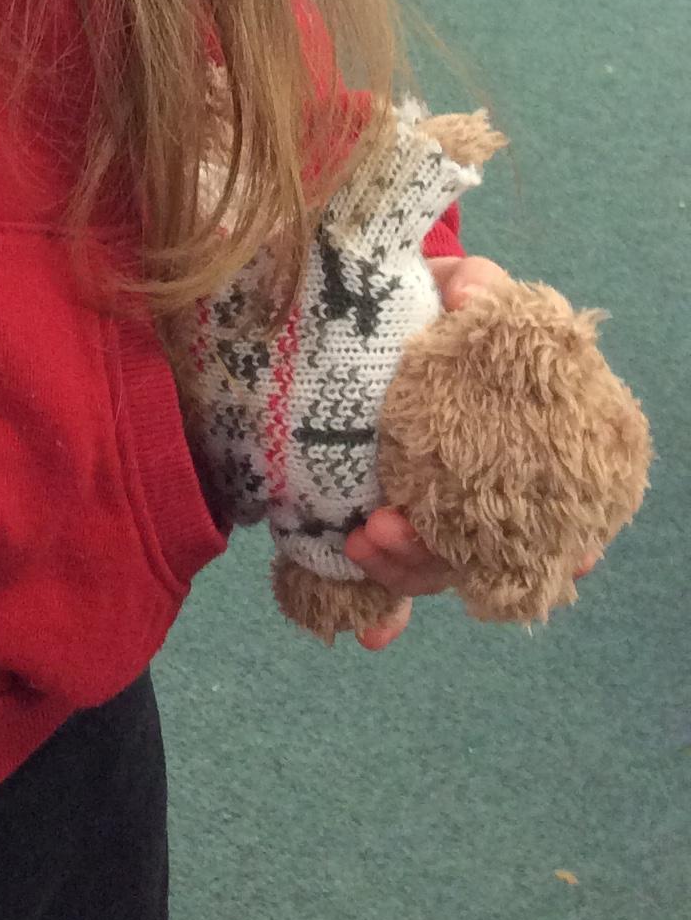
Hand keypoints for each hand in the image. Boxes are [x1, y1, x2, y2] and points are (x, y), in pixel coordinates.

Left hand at [342, 254, 596, 648]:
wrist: (364, 309)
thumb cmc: (431, 302)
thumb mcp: (459, 287)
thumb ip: (478, 289)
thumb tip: (471, 303)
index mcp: (524, 443)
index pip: (559, 506)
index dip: (561, 541)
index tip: (555, 555)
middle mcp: (490, 488)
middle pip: (489, 549)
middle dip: (441, 554)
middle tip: (384, 529)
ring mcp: (438, 509)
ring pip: (438, 564)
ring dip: (405, 571)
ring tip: (359, 541)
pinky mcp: (387, 515)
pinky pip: (390, 577)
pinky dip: (385, 611)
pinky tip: (373, 632)